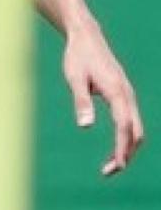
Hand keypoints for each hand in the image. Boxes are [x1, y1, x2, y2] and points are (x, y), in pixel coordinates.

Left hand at [63, 20, 144, 175]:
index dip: (121, 148)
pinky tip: (116, 147)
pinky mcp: (123, 95)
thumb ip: (81, 101)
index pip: (124, 126)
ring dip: (127, 147)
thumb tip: (85, 126)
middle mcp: (127, 94)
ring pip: (135, 127)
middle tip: (109, 172)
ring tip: (110, 165)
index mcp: (117, 91)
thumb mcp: (75, 78)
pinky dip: (126, 137)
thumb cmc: (78, 57)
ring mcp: (127, 94)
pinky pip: (130, 120)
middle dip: (126, 153)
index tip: (117, 166)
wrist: (86, 37)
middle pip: (135, 131)